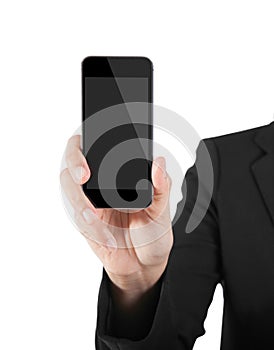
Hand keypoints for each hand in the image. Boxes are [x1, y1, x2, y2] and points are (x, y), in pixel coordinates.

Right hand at [60, 135, 173, 295]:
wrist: (143, 265)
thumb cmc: (153, 233)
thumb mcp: (162, 210)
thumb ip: (161, 186)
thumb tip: (160, 161)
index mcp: (120, 175)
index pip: (97, 148)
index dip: (88, 141)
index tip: (92, 140)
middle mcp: (102, 185)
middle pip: (74, 162)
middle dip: (73, 163)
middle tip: (83, 175)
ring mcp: (91, 203)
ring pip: (70, 189)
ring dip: (78, 202)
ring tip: (94, 216)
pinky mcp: (85, 223)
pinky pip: (77, 217)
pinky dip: (88, 225)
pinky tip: (105, 236)